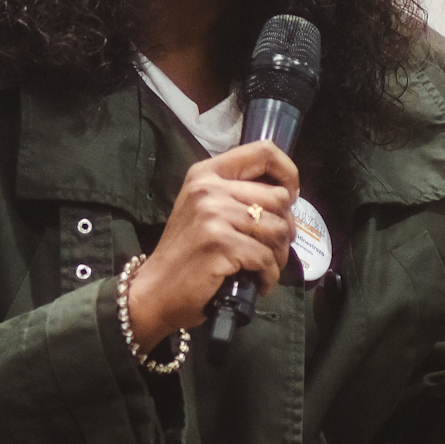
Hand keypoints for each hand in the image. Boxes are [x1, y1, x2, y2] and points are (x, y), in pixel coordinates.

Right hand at [125, 141, 297, 348]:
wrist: (155, 291)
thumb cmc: (185, 254)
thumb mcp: (204, 211)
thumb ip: (237, 195)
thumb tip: (287, 197)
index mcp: (206, 173)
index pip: (264, 152)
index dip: (288, 173)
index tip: (289, 197)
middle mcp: (209, 188)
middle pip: (279, 197)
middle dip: (284, 228)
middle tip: (271, 248)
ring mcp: (213, 215)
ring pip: (278, 229)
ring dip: (278, 255)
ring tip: (262, 267)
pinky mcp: (220, 243)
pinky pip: (266, 258)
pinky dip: (268, 276)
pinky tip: (257, 282)